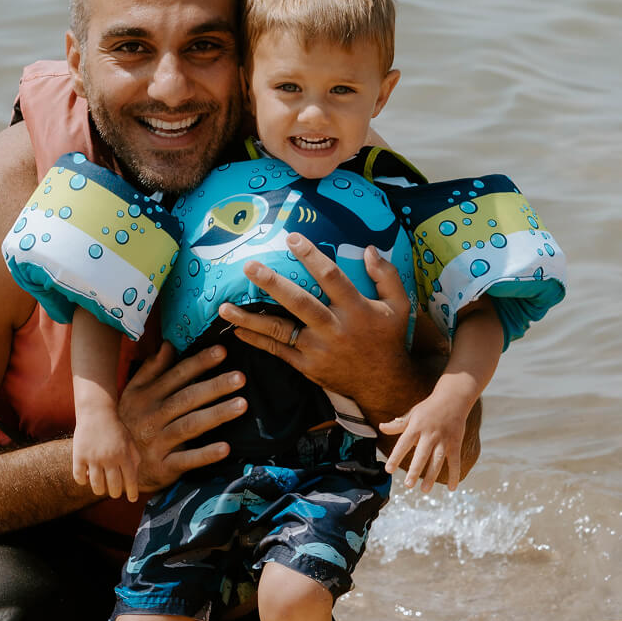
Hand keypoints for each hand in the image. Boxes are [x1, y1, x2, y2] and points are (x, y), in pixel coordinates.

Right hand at [72, 409, 140, 501]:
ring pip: (96, 486)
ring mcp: (93, 458)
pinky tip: (86, 477)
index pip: (130, 480)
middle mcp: (109, 458)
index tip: (132, 499)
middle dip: (115, 493)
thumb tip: (133, 478)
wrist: (96, 412)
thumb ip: (134, 459)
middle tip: (114, 492)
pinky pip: (79, 477)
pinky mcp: (79, 455)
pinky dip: (83, 481)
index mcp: (124, 455)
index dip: (132, 492)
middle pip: (113, 487)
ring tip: (101, 488)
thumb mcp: (130, 441)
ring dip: (100, 490)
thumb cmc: (115, 428)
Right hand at [117, 343, 246, 493]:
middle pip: (187, 398)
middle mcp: (152, 417)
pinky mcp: (164, 466)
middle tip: (240, 378)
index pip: (177, 376)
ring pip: (190, 425)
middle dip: (214, 387)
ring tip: (241, 405)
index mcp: (146, 397)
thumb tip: (168, 344)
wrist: (112, 465)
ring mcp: (157, 442)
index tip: (222, 352)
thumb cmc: (130, 424)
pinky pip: (187, 460)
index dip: (199, 363)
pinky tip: (225, 448)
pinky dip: (205, 454)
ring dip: (216, 414)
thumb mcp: (133, 394)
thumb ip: (152, 370)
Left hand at [217, 234, 412, 406]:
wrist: (383, 383)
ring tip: (223, 307)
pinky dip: (256, 341)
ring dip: (250, 318)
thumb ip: (386, 276)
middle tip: (248, 266)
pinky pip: (277, 351)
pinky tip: (236, 330)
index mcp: (356, 309)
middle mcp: (334, 328)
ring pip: (280, 330)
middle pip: (299, 302)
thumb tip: (368, 249)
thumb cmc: (389, 338)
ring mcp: (317, 349)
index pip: (331, 277)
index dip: (311, 256)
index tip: (291, 237)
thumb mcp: (398, 306)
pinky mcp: (307, 366)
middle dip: (272, 284)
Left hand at [379, 390, 473, 491]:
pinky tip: (451, 488)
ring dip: (432, 476)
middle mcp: (429, 435)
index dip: (395, 457)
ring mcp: (443, 440)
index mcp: (416, 427)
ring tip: (424, 490)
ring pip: (437, 461)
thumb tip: (381, 427)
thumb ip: (398, 425)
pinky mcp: (455, 443)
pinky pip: (455, 461)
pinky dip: (454, 475)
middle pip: (421, 455)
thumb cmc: (429, 407)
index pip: (403, 444)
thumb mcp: (412, 414)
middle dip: (415, 470)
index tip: (389, 470)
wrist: (453, 398)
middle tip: (408, 485)